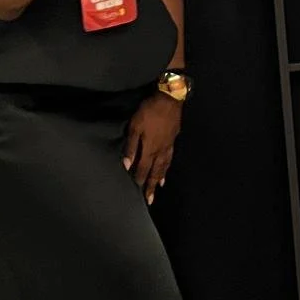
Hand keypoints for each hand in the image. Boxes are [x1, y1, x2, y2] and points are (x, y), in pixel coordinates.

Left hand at [123, 91, 181, 205]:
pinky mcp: (173, 139)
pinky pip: (170, 157)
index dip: (140, 181)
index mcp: (150, 149)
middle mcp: (160, 151)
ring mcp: (168, 145)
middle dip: (152, 186)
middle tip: (150, 199)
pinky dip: (168, 165)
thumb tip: (126, 165)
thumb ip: (131, 146)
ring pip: (164, 166)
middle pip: (156, 172)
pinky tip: (166, 166)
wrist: (170, 99)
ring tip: (159, 186)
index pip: (144, 170)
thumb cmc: (149, 111)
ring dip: (161, 177)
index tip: (138, 193)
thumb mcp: (135, 126)